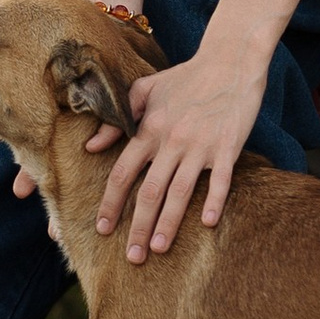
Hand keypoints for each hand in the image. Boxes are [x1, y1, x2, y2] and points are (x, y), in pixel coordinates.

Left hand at [92, 51, 264, 260]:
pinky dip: (214, 202)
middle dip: (138, 226)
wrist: (229, 61)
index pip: (123, 172)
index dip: (111, 202)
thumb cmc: (185, 78)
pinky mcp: (228, 147)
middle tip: (131, 257)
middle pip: (150, 191)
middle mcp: (172, 140)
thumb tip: (90, 146)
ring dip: (169, 223)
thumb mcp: (145, 90)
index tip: (102, 229)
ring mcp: (200, 145)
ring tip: (159, 249)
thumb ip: (117, 118)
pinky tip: (207, 224)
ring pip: (180, 192)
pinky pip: (220, 180)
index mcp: (149, 129)